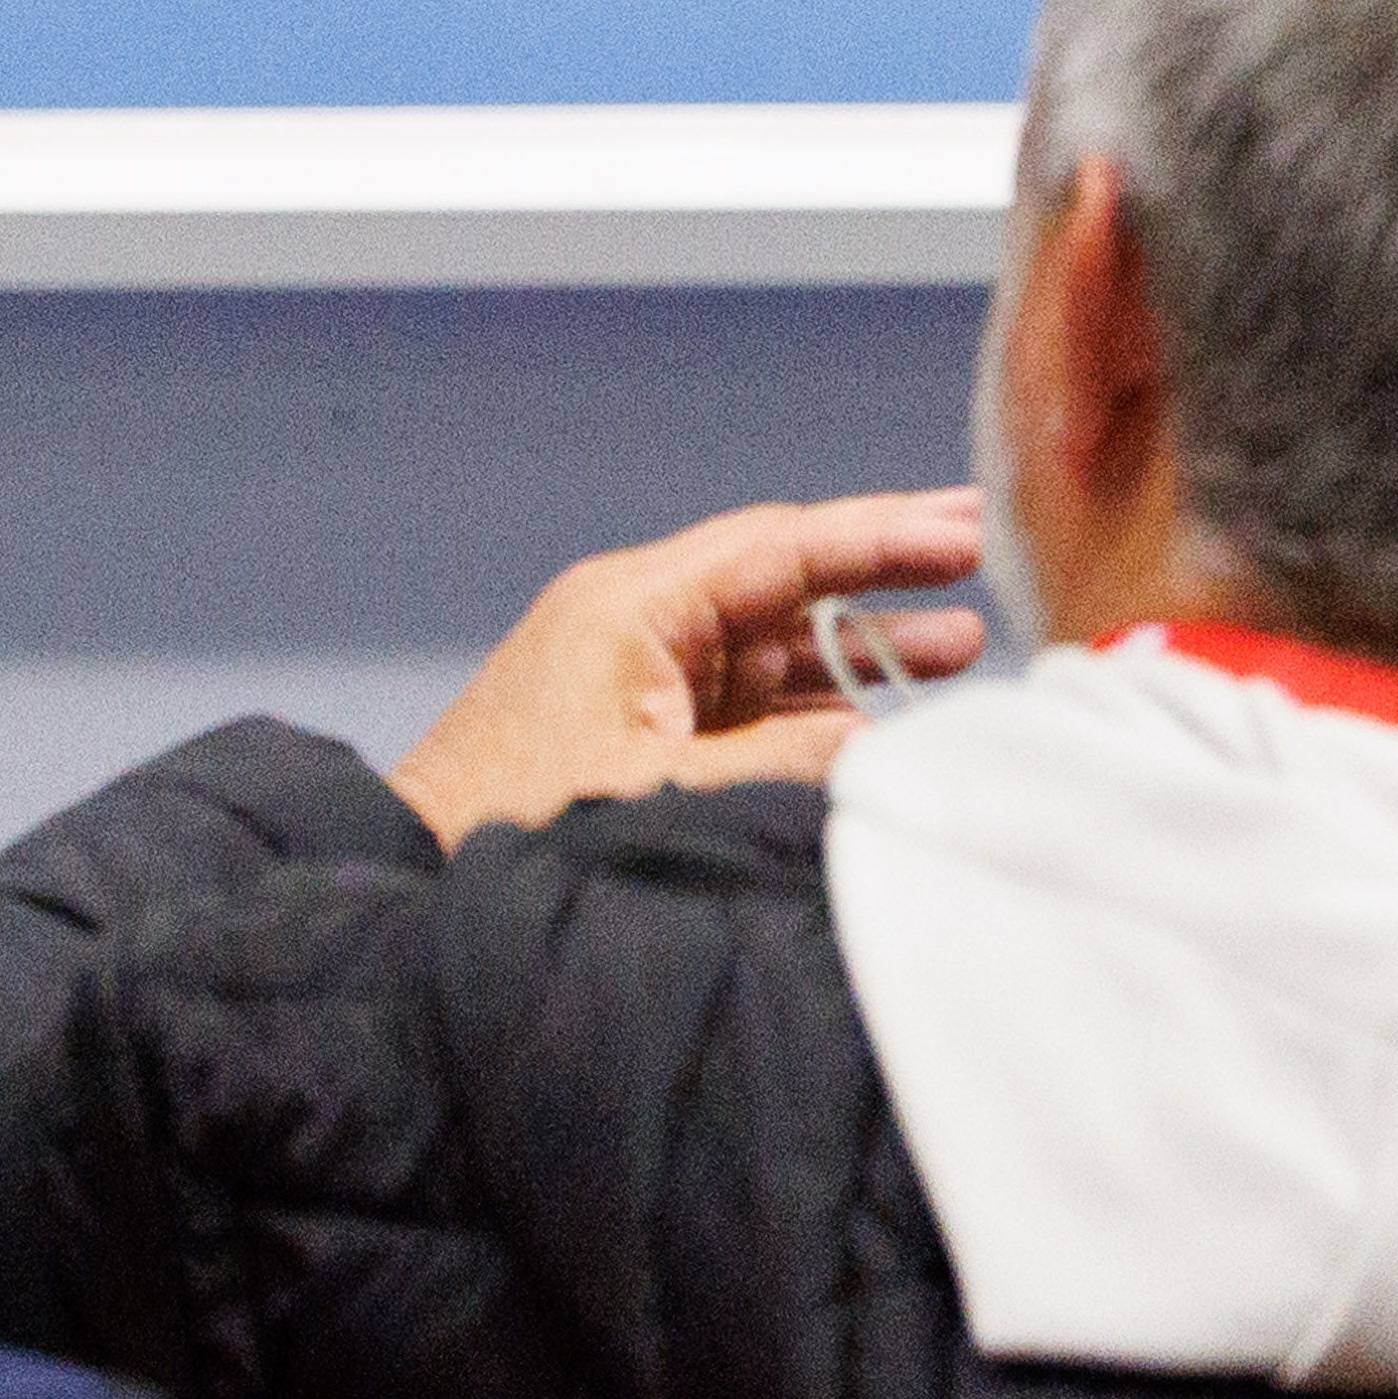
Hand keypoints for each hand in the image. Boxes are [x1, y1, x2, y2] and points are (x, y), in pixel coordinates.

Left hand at [388, 489, 991, 843]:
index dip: (879, 536)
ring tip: (961, 645)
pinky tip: (882, 717)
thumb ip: (781, 762)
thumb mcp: (661, 787)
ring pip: (777, 643)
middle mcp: (639, 622)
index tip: (962, 526)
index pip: (780, 545)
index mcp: (632, 605)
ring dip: (863, 645)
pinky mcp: (642, 728)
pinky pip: (752, 701)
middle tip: (982, 554)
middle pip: (786, 579)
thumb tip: (879, 745)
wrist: (416, 871)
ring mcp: (641, 675)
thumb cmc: (508, 819)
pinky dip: (819, 705)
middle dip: (884, 572)